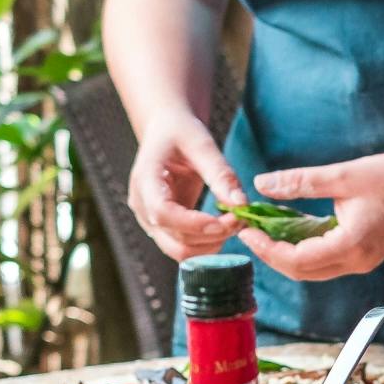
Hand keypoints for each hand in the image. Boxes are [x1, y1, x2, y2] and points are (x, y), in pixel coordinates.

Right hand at [128, 109, 245, 260]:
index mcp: (145, 180)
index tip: (225, 221)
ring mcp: (150, 221)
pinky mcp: (163, 228)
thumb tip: (241, 204)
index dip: (195, 224)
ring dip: (211, 245)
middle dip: (211, 237)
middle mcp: (142, 206)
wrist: (166, 132)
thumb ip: (221, 174)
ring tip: (234, 222)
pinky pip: (185, 248)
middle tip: (240, 220)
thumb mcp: (202, 144)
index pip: (163, 213)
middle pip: (174, 241)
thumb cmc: (181, 132)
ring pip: (180, 252)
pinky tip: (224, 226)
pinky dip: (207, 244)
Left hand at [246, 145, 383, 280]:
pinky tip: (291, 228)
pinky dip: (305, 248)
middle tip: (249, 232)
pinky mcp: (365, 255)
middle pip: (301, 272)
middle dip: (271, 255)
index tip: (246, 230)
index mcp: (352, 246)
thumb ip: (299, 182)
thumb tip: (262, 184)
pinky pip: (327, 260)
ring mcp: (363, 261)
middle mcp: (357, 262)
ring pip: (313, 269)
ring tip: (265, 230)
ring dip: (286, 253)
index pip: (297, 260)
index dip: (267, 248)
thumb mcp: (341, 175)